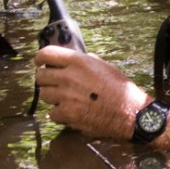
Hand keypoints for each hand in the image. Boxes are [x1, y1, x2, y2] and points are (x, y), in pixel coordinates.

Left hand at [33, 46, 151, 140]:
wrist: (129, 112)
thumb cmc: (119, 88)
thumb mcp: (104, 66)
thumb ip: (84, 61)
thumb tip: (70, 60)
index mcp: (77, 61)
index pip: (45, 54)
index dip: (40, 58)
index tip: (40, 62)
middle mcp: (69, 77)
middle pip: (40, 76)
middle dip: (45, 79)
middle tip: (53, 83)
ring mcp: (66, 96)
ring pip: (44, 95)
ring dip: (52, 97)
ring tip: (64, 99)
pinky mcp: (67, 114)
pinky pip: (52, 113)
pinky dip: (59, 114)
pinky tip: (70, 112)